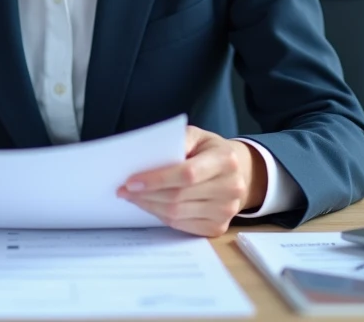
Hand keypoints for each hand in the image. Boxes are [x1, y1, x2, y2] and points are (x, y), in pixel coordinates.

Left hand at [117, 126, 266, 236]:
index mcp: (226, 160)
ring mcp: (227, 211)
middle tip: (123, 190)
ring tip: (133, 197)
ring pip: (177, 214)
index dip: (157, 179)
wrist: (239, 172)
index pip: (187, 173)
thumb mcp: (197, 136)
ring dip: (149, 206)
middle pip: (179, 196)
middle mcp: (231, 187)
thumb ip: (176, 142)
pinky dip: (161, 216)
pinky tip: (151, 206)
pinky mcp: (219, 227)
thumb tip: (147, 158)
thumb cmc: (210, 151)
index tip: (131, 181)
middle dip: (146, 195)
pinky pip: (182, 226)